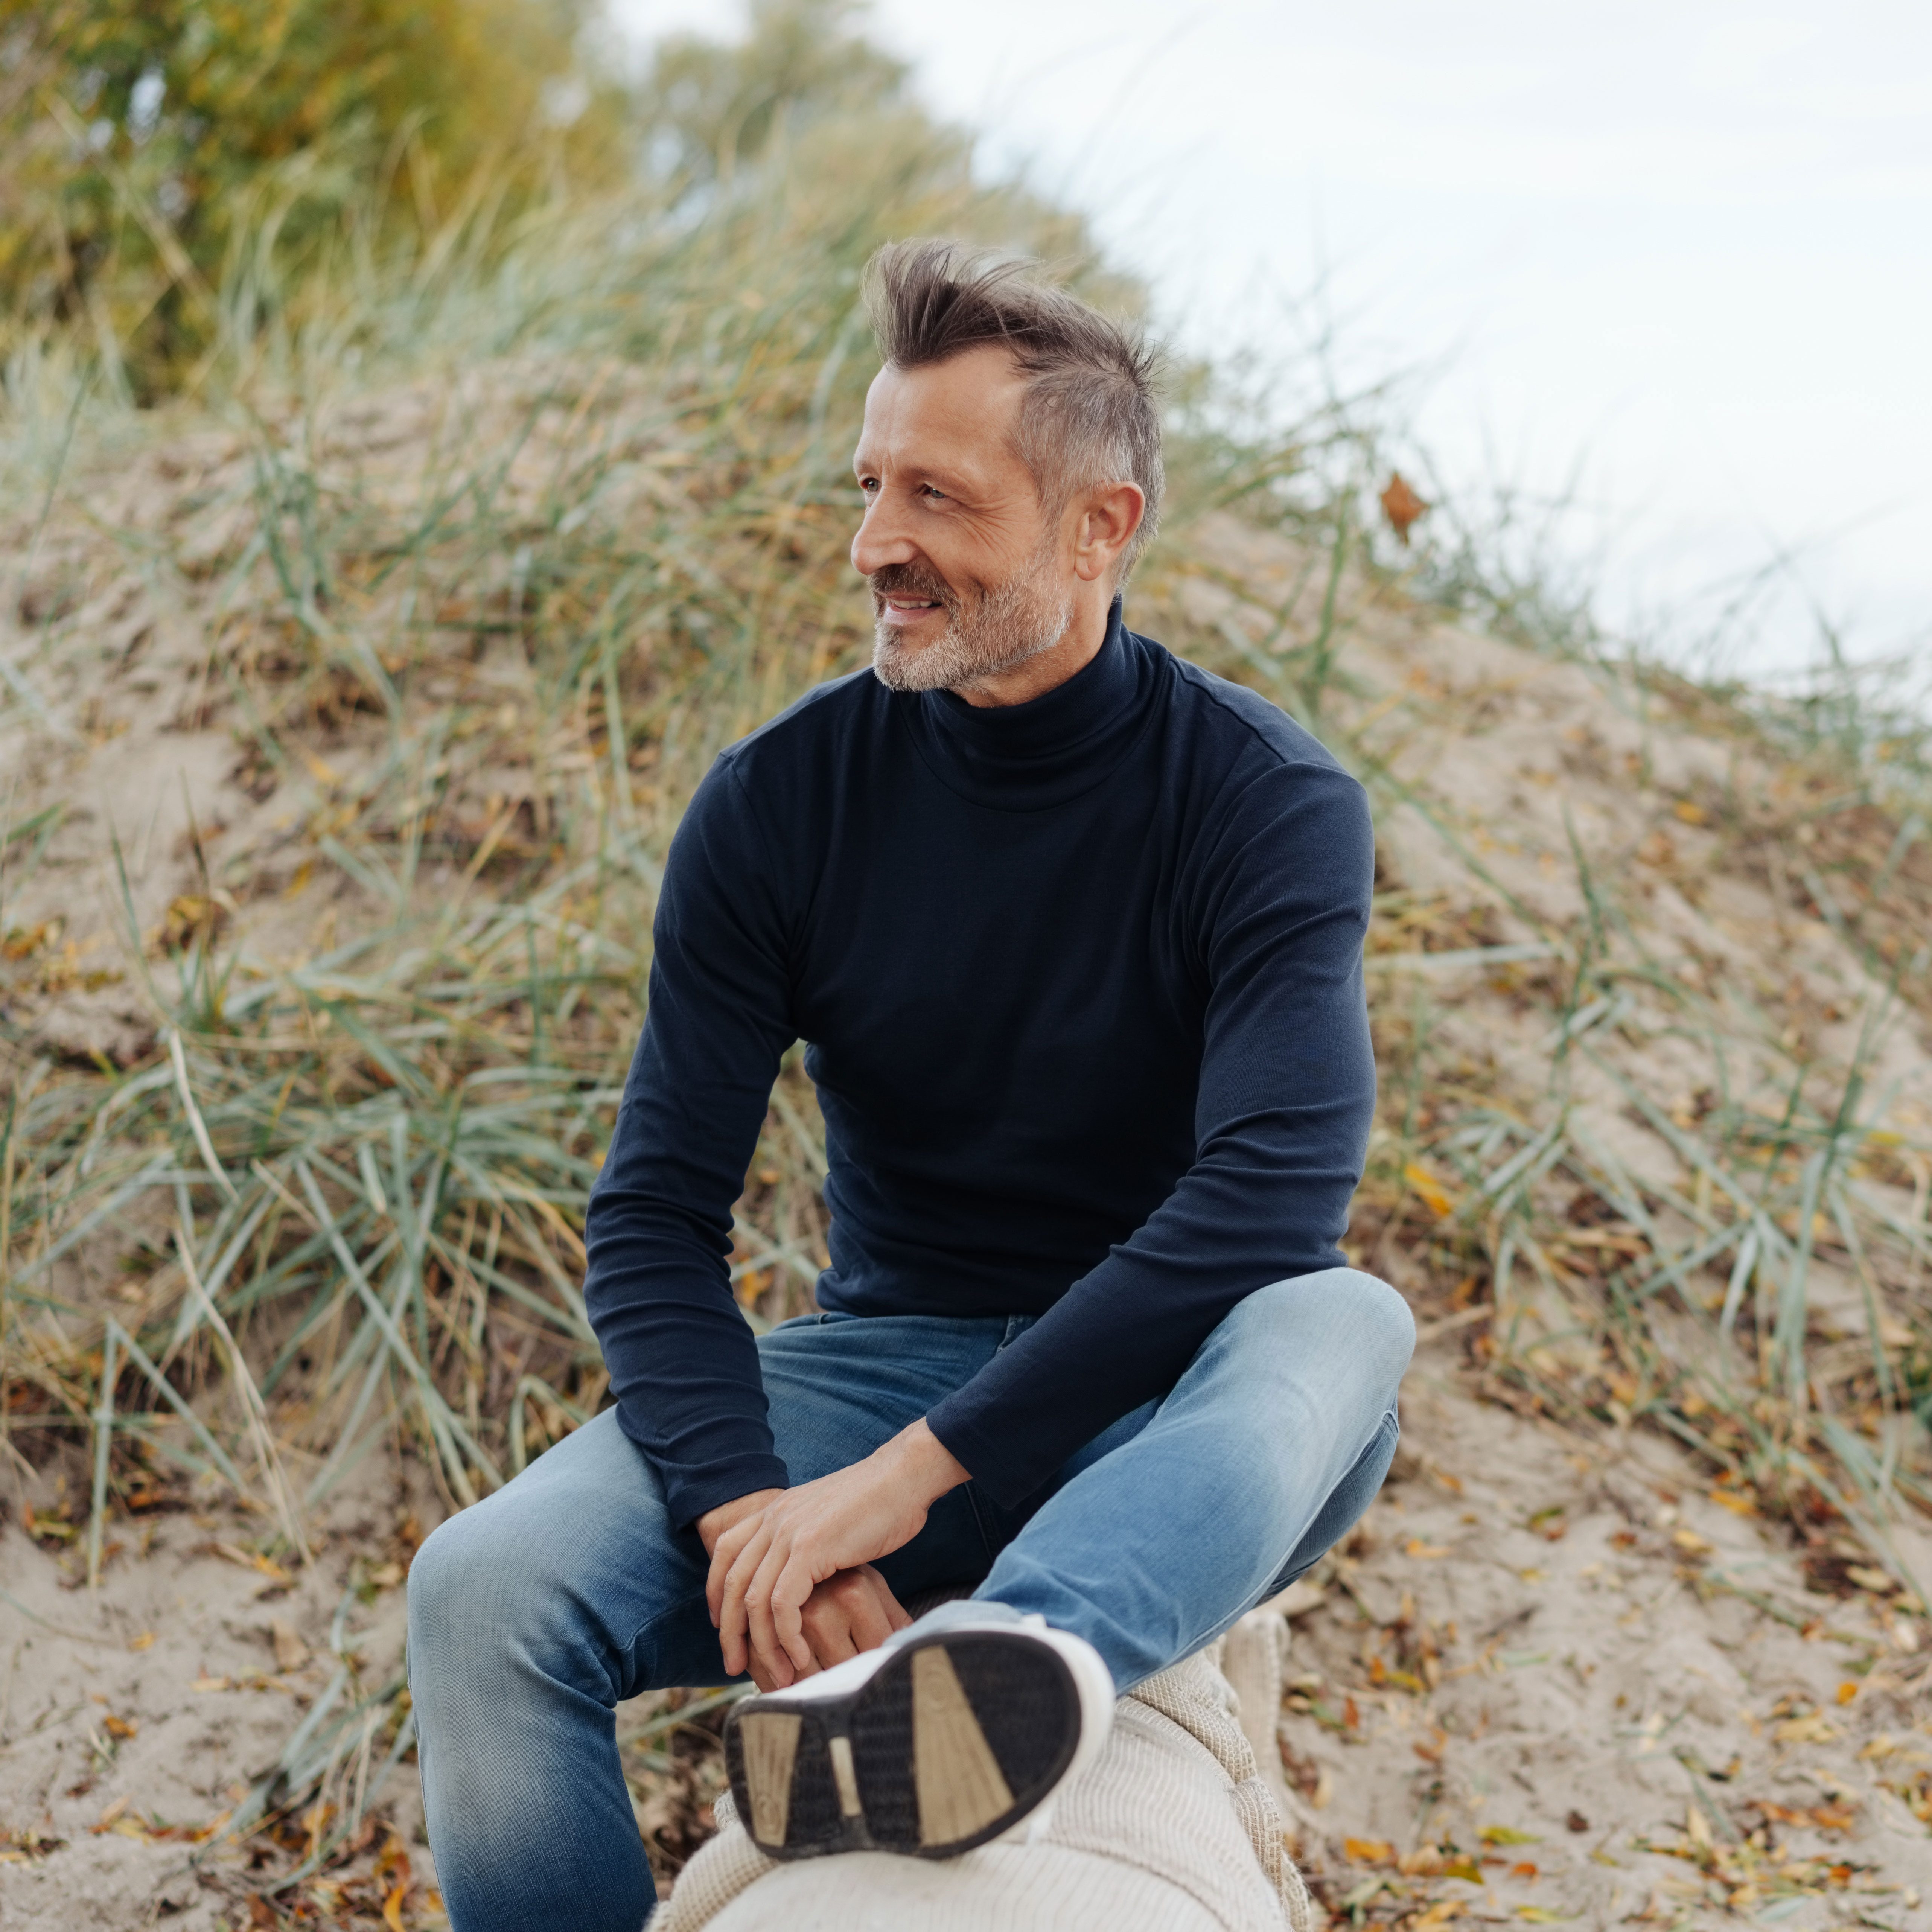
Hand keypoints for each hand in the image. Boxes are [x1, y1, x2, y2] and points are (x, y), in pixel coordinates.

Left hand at [705, 1420, 967, 1686]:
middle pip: (733, 1584)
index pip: (725, 1552)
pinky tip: (800, 1657)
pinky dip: (787, 1637)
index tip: (723, 1626)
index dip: (717, 1592)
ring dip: (763, 1646)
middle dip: (730, 1633)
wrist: (904, 1476)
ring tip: (778, 1675)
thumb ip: (804, 1542)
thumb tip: (800, 1579)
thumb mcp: (826, 1519)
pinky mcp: (811, 1548)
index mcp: (775, 1510)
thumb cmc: (877, 1503)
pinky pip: (784, 1604)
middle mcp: (774, 1519)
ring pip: (755, 1601)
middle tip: (734, 1667)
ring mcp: (790, 1533)